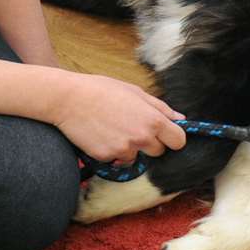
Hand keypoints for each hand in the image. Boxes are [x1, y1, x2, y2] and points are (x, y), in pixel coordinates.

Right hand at [40, 71, 186, 163]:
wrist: (69, 99)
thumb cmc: (102, 90)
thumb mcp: (135, 92)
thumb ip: (160, 108)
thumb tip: (180, 119)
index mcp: (152, 119)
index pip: (178, 141)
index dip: (173, 138)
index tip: (166, 135)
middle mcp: (141, 137)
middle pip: (159, 152)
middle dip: (150, 143)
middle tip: (132, 127)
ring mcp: (124, 150)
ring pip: (136, 157)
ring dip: (129, 148)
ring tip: (112, 128)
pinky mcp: (107, 158)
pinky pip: (116, 159)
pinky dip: (111, 151)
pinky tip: (101, 134)